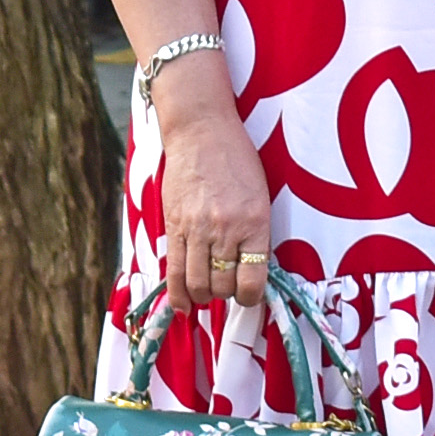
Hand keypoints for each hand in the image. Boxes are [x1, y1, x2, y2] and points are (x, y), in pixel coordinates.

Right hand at [154, 85, 276, 314]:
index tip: (248, 295)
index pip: (253, 281)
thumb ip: (255, 235)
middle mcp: (226, 229)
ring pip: (198, 283)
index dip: (250, 298)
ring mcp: (197, 228)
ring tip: (207, 289)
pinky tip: (183, 305)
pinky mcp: (174, 225)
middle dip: (226, 295)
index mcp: (255, 223)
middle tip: (227, 287)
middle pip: (224, 286)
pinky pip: (174, 270)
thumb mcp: (260, 197)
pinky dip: (178, 294)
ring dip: (204, 295)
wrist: (201, 130)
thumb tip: (250, 273)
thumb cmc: (236, 160)